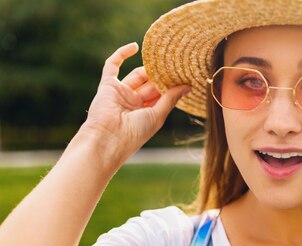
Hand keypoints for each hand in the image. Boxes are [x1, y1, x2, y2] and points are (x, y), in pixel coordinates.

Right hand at [81, 42, 190, 163]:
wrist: (108, 137)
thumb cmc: (135, 133)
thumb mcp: (158, 115)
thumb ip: (170, 99)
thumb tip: (187, 86)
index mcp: (147, 113)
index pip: (162, 95)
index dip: (171, 86)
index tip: (185, 75)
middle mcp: (134, 103)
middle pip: (151, 84)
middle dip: (162, 75)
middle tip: (175, 64)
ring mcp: (121, 93)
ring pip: (137, 75)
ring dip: (149, 67)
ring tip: (163, 57)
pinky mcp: (107, 85)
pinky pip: (112, 66)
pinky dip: (121, 54)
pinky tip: (135, 46)